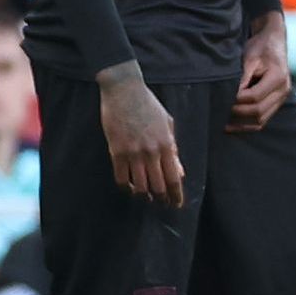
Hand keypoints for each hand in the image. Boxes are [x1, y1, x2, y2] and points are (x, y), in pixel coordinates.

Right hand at [99, 66, 188, 204]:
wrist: (124, 90)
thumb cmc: (148, 104)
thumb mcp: (167, 124)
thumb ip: (173, 149)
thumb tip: (179, 171)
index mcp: (166, 144)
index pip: (174, 178)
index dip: (176, 195)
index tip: (176, 204)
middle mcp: (151, 151)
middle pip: (158, 186)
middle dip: (161, 199)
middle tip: (161, 204)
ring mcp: (133, 152)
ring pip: (139, 186)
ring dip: (144, 196)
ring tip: (146, 198)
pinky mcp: (116, 151)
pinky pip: (121, 177)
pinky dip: (126, 187)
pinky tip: (129, 187)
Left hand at [233, 15, 292, 129]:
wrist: (274, 42)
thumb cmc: (261, 47)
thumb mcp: (249, 58)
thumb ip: (242, 78)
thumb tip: (230, 96)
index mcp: (278, 77)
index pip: (255, 97)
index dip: (238, 100)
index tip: (223, 99)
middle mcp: (283, 90)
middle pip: (259, 112)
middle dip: (238, 114)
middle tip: (220, 112)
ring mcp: (282, 98)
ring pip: (261, 120)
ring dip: (242, 124)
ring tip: (225, 125)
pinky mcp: (277, 102)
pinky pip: (263, 119)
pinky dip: (249, 125)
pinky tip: (234, 126)